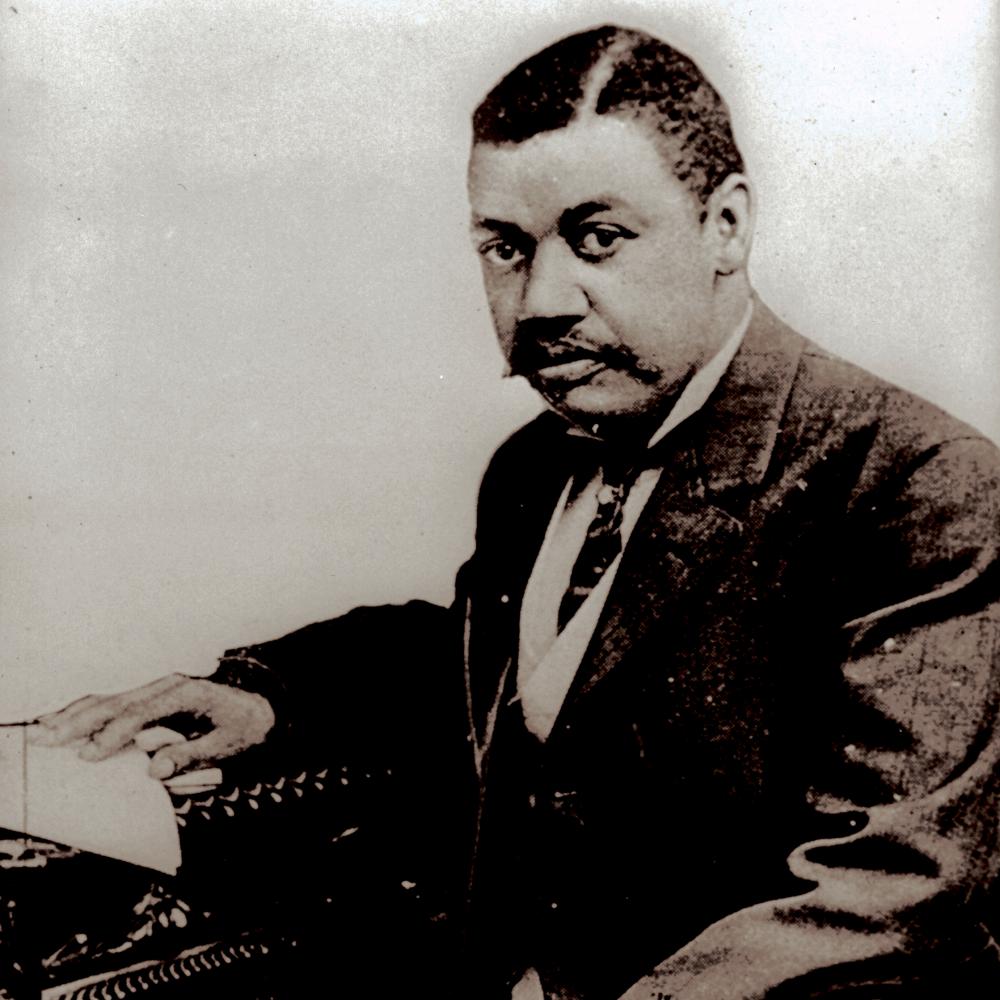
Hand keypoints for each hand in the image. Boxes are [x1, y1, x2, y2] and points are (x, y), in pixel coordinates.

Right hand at [29, 674, 275, 778]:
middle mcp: (168, 683)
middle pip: (118, 700)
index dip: (113, 734)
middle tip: (47, 739)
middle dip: (81, 720)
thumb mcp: (226, 747)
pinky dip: (88, 707)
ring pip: (110, 696)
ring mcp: (158, 684)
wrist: (259, 707)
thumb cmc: (242, 729)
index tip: (89, 755)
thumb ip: (191, 757)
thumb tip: (153, 770)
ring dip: (76, 712)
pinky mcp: (152, 691)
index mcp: (187, 694)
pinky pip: (115, 697)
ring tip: (43, 730)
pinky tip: (63, 717)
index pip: (142, 712)